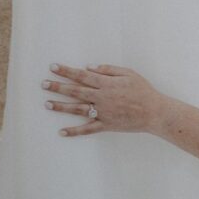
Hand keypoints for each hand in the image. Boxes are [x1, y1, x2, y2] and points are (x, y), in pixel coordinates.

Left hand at [42, 63, 169, 136]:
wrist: (154, 112)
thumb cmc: (143, 90)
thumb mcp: (129, 73)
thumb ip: (109, 69)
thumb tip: (90, 67)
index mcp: (106, 84)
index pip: (82, 75)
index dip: (67, 71)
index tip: (53, 67)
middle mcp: (101, 98)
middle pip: (76, 91)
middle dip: (58, 87)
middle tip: (43, 84)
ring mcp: (103, 113)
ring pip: (78, 109)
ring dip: (61, 107)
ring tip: (47, 104)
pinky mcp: (106, 125)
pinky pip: (87, 129)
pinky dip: (74, 131)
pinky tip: (61, 132)